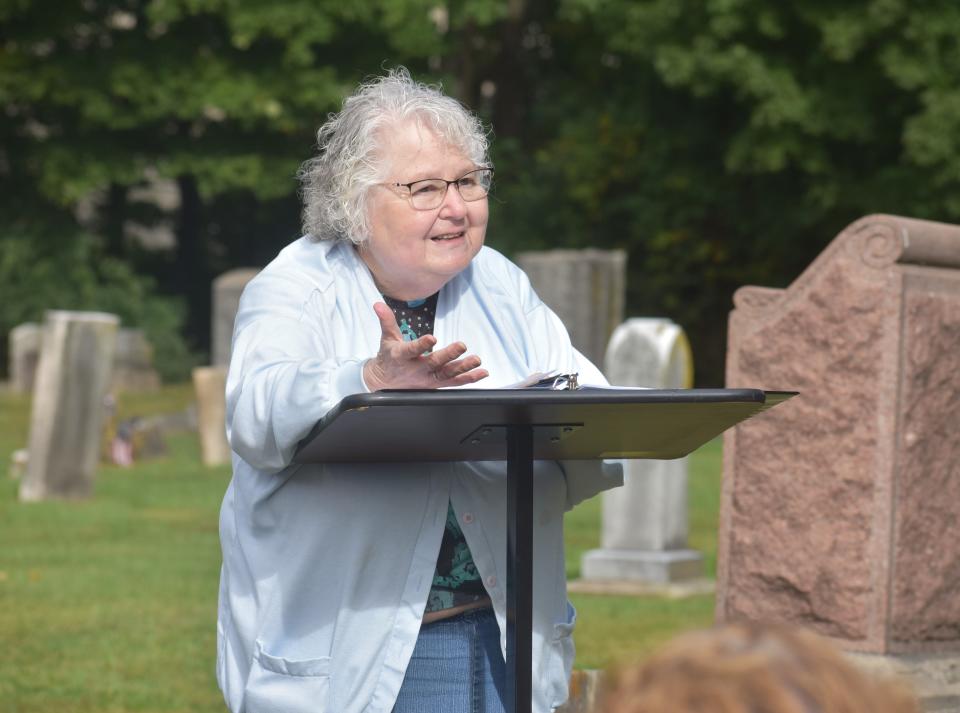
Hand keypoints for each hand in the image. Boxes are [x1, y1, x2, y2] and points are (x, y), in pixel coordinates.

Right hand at [363, 302, 488, 390]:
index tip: (432, 338)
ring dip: (463, 368)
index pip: (411, 350)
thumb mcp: (386, 338)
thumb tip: (378, 304)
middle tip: (462, 345)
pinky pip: (454, 382)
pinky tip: (481, 373)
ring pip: (446, 375)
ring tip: (476, 360)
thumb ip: (386, 320)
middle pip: (434, 363)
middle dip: (448, 355)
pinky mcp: (436, 385)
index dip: (421, 345)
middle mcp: (416, 370)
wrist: (385, 382)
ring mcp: (427, 379)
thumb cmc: (389, 357)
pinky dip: (468, 378)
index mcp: (402, 357)